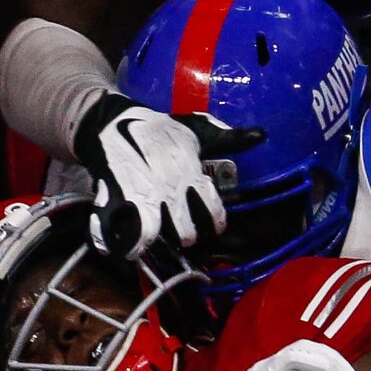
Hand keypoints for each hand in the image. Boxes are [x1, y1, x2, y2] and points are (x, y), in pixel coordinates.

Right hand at [72, 93, 261, 255]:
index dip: (216, 223)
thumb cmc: (159, 128)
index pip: (212, 211)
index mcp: (189, 172)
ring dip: (157, 245)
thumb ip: (227, 138)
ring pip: (153, 237)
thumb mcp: (196, 128)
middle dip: (188, 237)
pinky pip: (116, 232)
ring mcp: (138, 197)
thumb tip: (260, 135)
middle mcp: (166, 189)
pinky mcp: (112, 200)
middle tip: (186, 233)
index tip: (214, 226)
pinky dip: (120, 245)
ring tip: (157, 244)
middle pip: (185, 233)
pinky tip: (126, 249)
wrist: (110, 121)